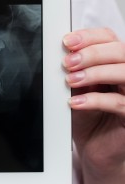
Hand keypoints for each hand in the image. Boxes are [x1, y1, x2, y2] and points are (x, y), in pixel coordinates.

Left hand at [63, 28, 124, 183]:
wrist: (94, 147)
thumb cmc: (86, 113)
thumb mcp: (77, 86)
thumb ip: (75, 68)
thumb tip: (64, 51)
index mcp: (114, 61)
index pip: (109, 37)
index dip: (89, 36)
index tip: (67, 42)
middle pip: (120, 51)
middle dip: (91, 53)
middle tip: (68, 62)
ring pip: (124, 73)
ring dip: (94, 73)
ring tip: (71, 80)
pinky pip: (120, 103)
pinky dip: (95, 100)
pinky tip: (75, 102)